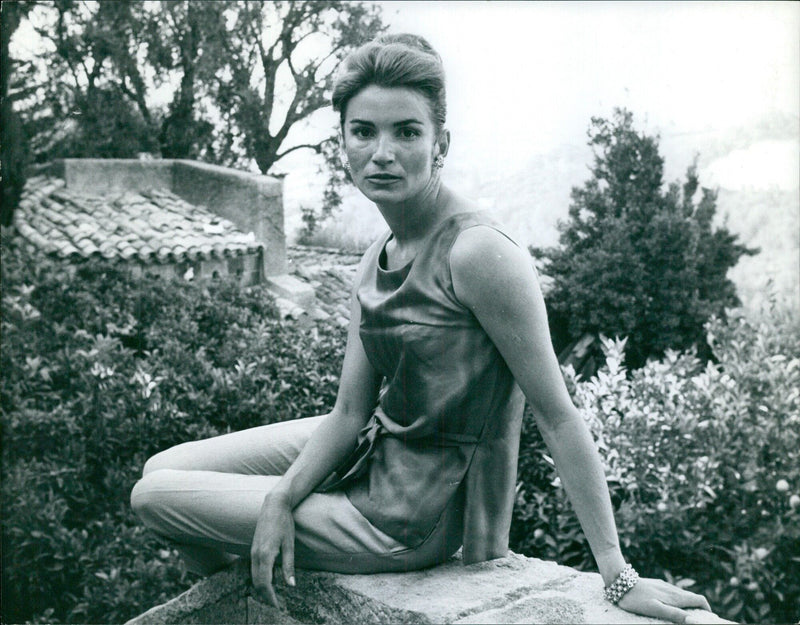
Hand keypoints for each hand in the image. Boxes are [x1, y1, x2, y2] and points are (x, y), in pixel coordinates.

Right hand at [250, 491, 295, 606]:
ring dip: (261, 589)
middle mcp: (256, 555)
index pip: (264, 583)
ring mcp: (253, 551)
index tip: (277, 607)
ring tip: (272, 597)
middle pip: (257, 583)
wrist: (274, 505)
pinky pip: (254, 568)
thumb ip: (289, 566)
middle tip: (275, 606)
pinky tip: (269, 581)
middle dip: (265, 596)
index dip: (270, 597)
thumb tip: (291, 585)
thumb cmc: (284, 523)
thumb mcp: (290, 545)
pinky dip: (259, 578)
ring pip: (254, 576)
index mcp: (265, 555)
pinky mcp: (253, 548)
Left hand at [617, 577, 713, 623]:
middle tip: (699, 620)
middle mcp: (672, 589)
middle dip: (699, 608)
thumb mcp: (655, 609)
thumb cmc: (636, 598)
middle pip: (692, 598)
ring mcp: (664, 586)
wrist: (619, 580)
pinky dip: (678, 601)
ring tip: (686, 616)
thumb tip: (695, 620)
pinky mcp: (656, 585)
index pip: (699, 600)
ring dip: (688, 605)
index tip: (709, 619)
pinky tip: (670, 606)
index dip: (707, 610)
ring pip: (682, 595)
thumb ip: (675, 614)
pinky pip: (672, 593)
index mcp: (675, 596)